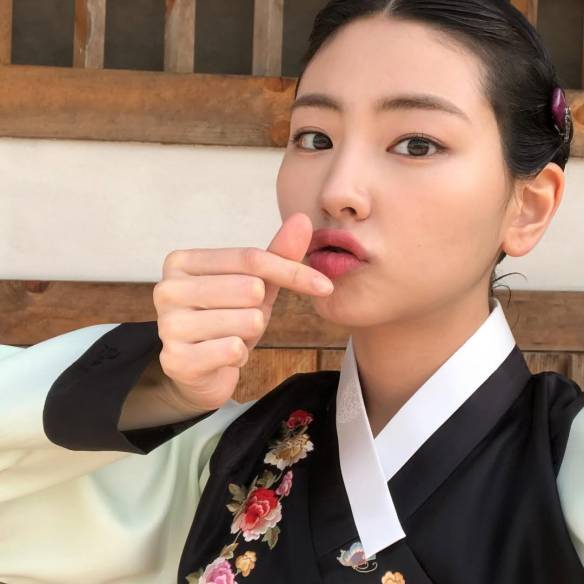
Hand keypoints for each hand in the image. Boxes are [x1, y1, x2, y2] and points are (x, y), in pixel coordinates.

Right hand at [152, 212, 333, 416]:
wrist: (199, 372)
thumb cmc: (227, 321)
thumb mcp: (255, 286)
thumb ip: (277, 255)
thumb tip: (302, 218)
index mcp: (182, 262)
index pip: (251, 258)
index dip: (292, 272)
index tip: (325, 286)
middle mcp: (167, 289)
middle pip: (250, 288)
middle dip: (260, 310)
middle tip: (242, 320)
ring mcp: (168, 325)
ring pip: (247, 320)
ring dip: (250, 334)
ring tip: (231, 337)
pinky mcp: (175, 359)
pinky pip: (234, 349)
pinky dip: (240, 355)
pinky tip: (223, 357)